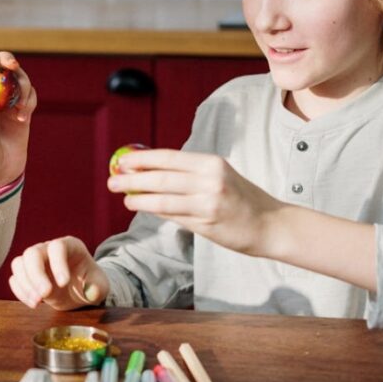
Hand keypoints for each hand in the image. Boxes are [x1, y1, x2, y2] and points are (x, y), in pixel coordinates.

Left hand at [0, 51, 36, 189]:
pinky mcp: (22, 110)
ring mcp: (7, 102)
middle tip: (12, 65)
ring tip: (22, 108)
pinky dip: (30, 101)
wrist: (0, 174)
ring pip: (17, 78)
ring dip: (23, 85)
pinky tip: (23, 118)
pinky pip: (29, 95)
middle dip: (6, 60)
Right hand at [8, 236, 108, 309]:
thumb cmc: (91, 283)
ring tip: (38, 302)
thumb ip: (97, 288)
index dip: (58, 264)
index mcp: (70, 246)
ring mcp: (35, 261)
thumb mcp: (100, 286)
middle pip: (32, 253)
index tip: (64, 283)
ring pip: (19, 264)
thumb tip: (90, 291)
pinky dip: (20, 292)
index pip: (57, 247)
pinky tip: (34, 303)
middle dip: (36, 275)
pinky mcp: (26, 275)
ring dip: (25, 284)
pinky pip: (15, 279)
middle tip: (44, 295)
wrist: (80, 290)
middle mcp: (49, 249)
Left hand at [108, 149, 284, 257]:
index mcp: (212, 163)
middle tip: (112, 180)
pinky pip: (173, 215)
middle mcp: (210, 179)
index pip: (169, 157)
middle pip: (161, 177)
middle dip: (132, 179)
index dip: (142, 159)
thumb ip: (188, 174)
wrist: (270, 224)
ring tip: (123, 197)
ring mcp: (209, 202)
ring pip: (163, 199)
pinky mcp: (207, 223)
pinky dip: (155, 211)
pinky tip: (142, 208)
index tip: (122, 161)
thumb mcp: (219, 176)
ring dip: (139, 198)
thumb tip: (149, 172)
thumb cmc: (240, 199)